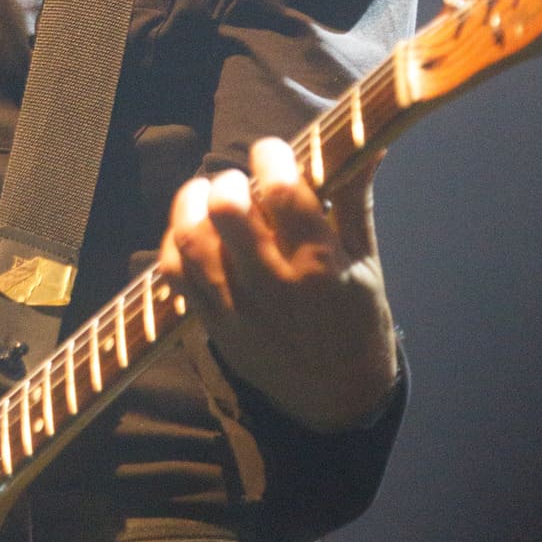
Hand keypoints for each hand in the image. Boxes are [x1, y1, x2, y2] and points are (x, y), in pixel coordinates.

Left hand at [157, 136, 397, 431]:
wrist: (336, 399)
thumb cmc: (356, 320)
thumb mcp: (365, 260)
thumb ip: (355, 199)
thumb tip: (367, 143)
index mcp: (322, 264)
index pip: (284, 192)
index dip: (271, 157)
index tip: (272, 152)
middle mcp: (276, 285)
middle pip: (229, 212)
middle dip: (229, 181)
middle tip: (240, 180)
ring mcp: (238, 307)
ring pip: (192, 240)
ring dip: (192, 204)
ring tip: (208, 194)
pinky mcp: (212, 324)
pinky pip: (174, 274)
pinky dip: (173, 241)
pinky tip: (191, 229)